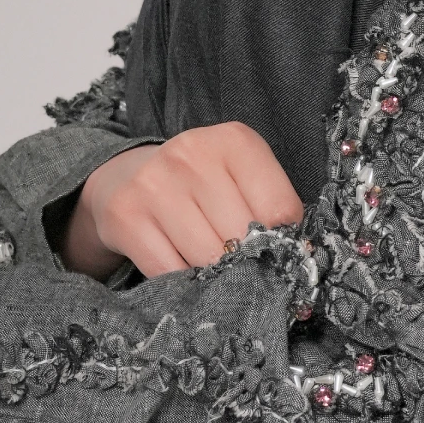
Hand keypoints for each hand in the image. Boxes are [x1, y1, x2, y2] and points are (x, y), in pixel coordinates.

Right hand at [61, 123, 302, 278]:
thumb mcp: (241, 179)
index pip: (279, 210)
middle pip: (241, 237)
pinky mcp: (125, 215)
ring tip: (207, 261)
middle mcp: (192, 154)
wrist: (125, 177)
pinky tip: (179, 263)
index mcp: (235, 141)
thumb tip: (298, 258)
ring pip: (206, 258)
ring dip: (213, 274)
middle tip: (234, 260)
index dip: (279, 241)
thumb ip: (271, 210)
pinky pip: (169, 271)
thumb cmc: (199, 184)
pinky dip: (180, 281)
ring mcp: (154, 183)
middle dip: (244, 261)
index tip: (268, 246)